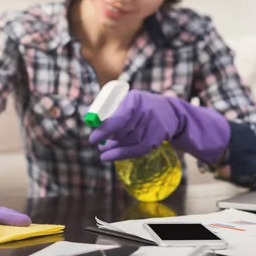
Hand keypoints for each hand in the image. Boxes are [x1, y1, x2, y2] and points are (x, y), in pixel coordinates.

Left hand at [88, 90, 229, 163]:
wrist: (170, 112)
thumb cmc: (140, 106)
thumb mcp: (126, 101)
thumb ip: (106, 108)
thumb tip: (86, 115)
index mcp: (134, 99)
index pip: (119, 117)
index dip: (105, 129)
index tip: (92, 139)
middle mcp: (145, 112)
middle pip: (123, 132)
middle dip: (107, 139)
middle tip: (97, 142)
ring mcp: (152, 126)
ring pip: (128, 142)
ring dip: (113, 147)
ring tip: (103, 148)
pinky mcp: (156, 138)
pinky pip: (136, 150)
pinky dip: (120, 155)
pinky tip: (108, 156)